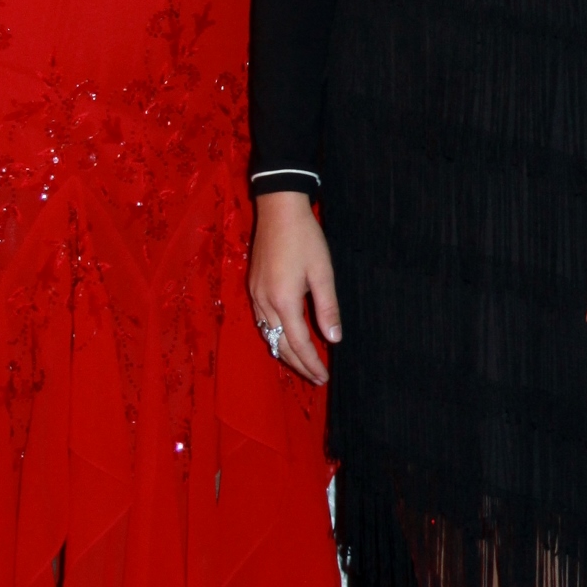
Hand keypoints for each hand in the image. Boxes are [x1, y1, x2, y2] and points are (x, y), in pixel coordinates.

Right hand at [249, 192, 340, 383]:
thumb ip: (327, 308)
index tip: (324, 377)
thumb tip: (333, 339)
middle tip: (316, 377)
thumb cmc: (305, 238)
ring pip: (268, 335)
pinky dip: (274, 336)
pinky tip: (284, 338)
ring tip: (303, 364)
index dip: (311, 362)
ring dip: (285, 352)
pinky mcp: (253, 287)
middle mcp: (265, 302)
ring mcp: (255, 295)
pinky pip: (262, 322)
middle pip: (279, 344)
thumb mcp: (322, 273)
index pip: (298, 343)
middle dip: (298, 364)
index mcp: (284, 301)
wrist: (279, 209)